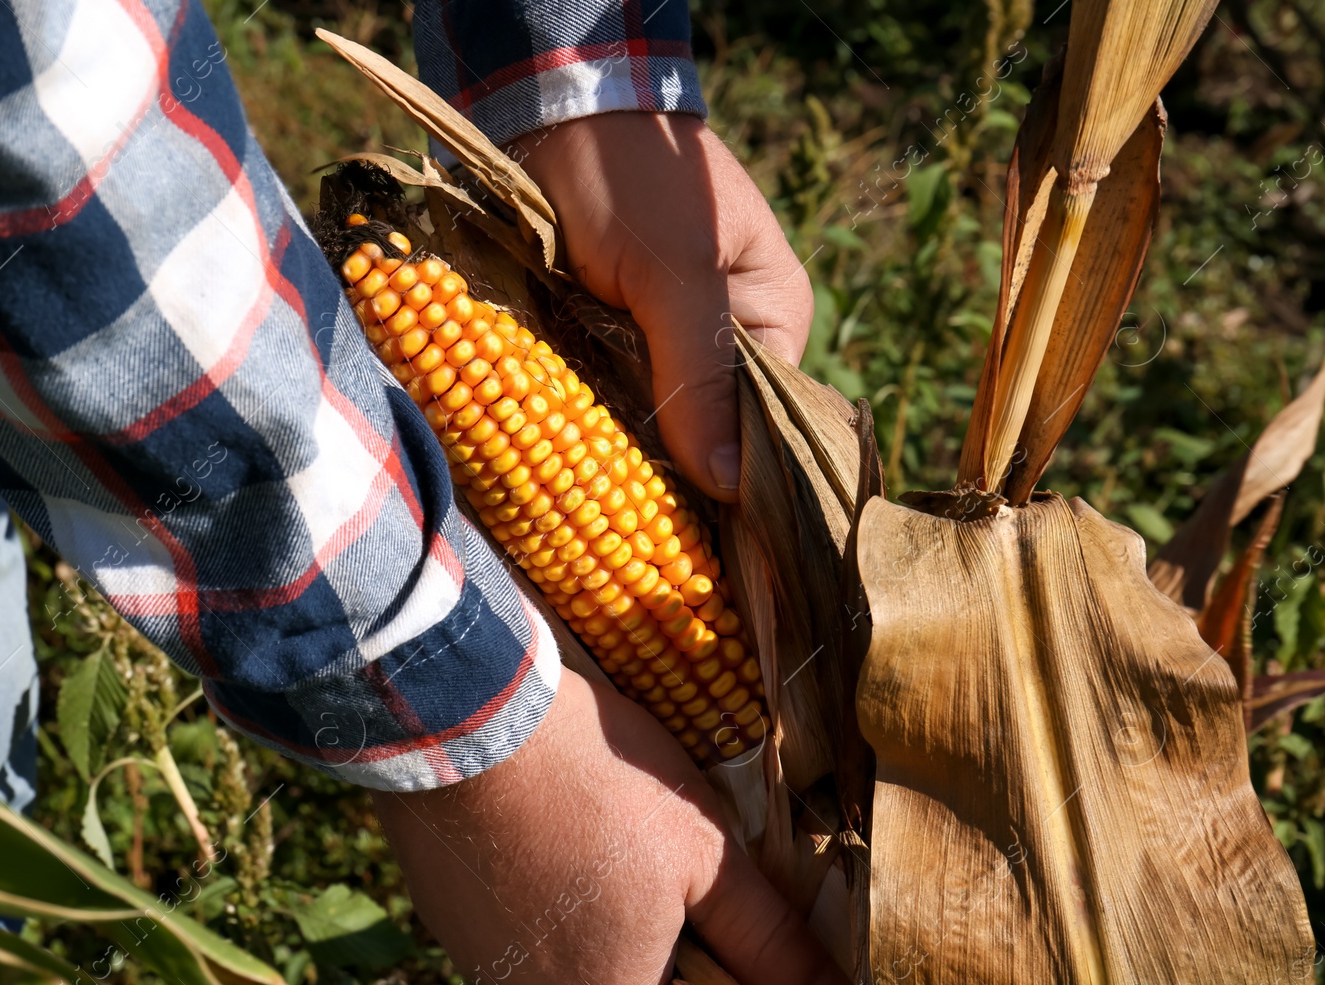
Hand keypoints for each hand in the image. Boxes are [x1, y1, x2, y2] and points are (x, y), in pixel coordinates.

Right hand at [370, 668, 850, 984]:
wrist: (469, 719)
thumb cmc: (602, 781)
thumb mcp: (706, 852)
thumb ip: (769, 939)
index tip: (741, 945)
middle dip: (662, 952)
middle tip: (678, 869)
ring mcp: (485, 964)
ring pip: (567, 963)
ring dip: (598, 922)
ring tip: (611, 836)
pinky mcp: (447, 919)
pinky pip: (514, 929)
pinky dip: (542, 895)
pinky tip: (554, 829)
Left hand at [512, 112, 811, 502]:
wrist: (552, 111)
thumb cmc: (632, 177)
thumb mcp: (674, 273)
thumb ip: (701, 374)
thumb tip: (732, 485)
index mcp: (772, 316)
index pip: (763, 424)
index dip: (727, 476)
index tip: (688, 532)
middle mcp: (725, 336)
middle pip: (705, 430)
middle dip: (666, 467)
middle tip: (624, 522)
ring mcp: (664, 337)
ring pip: (652, 419)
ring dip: (617, 446)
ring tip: (587, 496)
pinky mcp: (608, 334)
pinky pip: (605, 396)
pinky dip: (584, 417)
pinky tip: (559, 452)